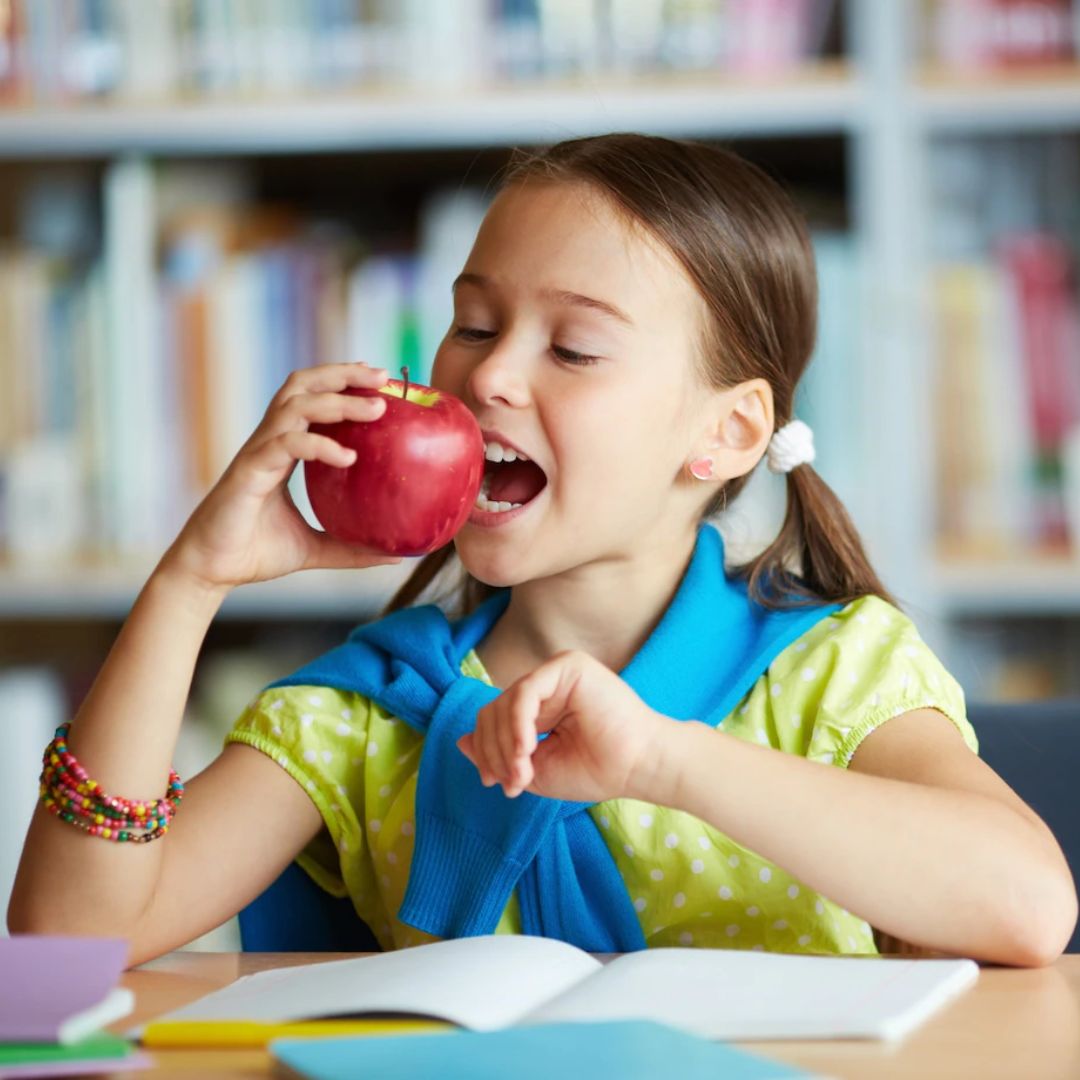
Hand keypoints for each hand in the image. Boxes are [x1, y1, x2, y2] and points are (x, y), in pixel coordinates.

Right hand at [159, 362, 403, 592]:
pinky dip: (318, 444)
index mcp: (283, 449)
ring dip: (338, 401)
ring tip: (376, 408)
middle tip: (383, 376)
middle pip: (303, 386)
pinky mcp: (249, 472)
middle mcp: (269, 442)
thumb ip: (353, 548)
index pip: (312, 398)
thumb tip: (395, 556)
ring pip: (296, 405)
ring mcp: (258, 453)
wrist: (211, 571)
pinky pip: (285, 444)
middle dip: (343, 374)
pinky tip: (348, 457)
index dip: (342, 383)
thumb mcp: (315, 549)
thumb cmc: (256, 552)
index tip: (379, 380)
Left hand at [456, 650, 678, 803]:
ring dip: (505, 744)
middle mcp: (545, 686)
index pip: (493, 719)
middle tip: (510, 782)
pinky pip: (525, 691)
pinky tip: (526, 749)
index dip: (485, 750)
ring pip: (504, 702)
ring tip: (522, 773)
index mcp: (538, 707)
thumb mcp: (534, 769)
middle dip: (493, 750)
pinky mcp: (568, 666)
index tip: (495, 782)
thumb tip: (460, 742)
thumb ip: (498, 755)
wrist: (638, 767)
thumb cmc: (595, 770)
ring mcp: (556, 673)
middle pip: (492, 710)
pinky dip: (518, 724)